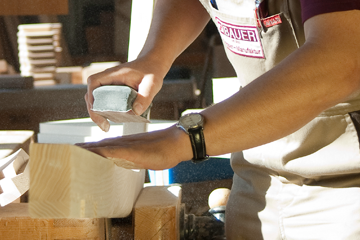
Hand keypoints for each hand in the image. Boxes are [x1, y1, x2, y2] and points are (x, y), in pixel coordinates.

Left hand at [75, 125, 192, 169]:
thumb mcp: (143, 155)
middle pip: (97, 146)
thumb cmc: (162, 149)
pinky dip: (100, 152)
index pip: (101, 146)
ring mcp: (127, 146)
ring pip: (102, 147)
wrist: (175, 142)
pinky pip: (113, 152)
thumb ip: (132, 157)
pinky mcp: (132, 150)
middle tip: (65, 151)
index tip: (74, 152)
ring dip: (86, 150)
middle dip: (81, 149)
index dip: (87, 149)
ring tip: (71, 151)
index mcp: (124, 144)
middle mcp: (122, 143)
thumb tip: (122, 161)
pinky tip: (91, 154)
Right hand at [85, 59, 166, 131]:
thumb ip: (145, 97)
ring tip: (106, 127)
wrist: (153, 65)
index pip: (94, 82)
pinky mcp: (113, 90)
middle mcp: (108, 78)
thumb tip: (136, 112)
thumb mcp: (152, 84)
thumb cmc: (152, 71)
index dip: (92, 96)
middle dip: (94, 110)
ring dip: (98, 112)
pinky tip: (112, 120)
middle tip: (104, 126)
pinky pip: (104, 100)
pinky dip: (105, 111)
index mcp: (114, 74)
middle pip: (92, 93)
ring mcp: (110, 84)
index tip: (96, 111)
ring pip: (97, 98)